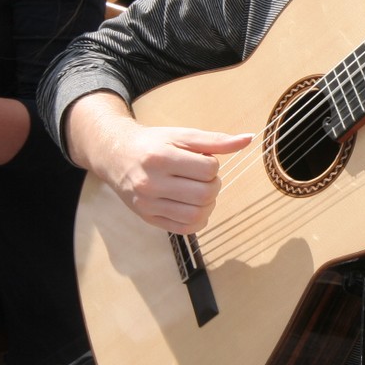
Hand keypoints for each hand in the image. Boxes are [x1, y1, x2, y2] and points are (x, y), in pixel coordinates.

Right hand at [89, 119, 252, 233]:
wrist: (117, 155)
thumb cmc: (154, 144)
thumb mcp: (182, 135)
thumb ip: (216, 140)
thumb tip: (248, 139)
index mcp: (161, 157)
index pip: (208, 169)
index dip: (213, 165)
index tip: (203, 161)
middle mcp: (151, 183)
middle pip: (205, 194)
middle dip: (214, 185)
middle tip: (203, 178)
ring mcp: (148, 203)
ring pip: (196, 215)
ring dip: (208, 204)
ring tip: (199, 192)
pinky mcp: (148, 217)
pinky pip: (184, 229)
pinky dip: (198, 220)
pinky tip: (193, 206)